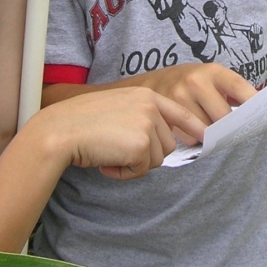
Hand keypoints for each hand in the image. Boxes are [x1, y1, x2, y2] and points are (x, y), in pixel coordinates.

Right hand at [38, 87, 205, 180]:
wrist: (62, 129)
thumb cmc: (82, 122)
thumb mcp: (118, 108)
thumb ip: (140, 117)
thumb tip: (157, 140)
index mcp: (145, 95)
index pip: (179, 112)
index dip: (194, 127)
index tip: (205, 136)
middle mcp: (150, 105)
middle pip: (167, 144)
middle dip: (145, 155)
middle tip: (116, 150)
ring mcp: (147, 123)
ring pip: (156, 159)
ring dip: (133, 164)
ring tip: (109, 152)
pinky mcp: (140, 143)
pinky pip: (141, 170)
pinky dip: (124, 172)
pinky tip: (106, 160)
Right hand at [137, 63, 256, 141]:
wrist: (153, 83)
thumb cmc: (192, 83)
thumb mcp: (212, 78)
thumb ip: (234, 92)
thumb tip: (262, 109)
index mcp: (212, 71)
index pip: (239, 87)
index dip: (253, 101)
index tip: (264, 114)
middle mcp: (195, 81)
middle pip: (223, 117)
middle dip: (226, 125)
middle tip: (225, 124)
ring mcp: (179, 97)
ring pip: (206, 130)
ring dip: (209, 133)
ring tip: (203, 121)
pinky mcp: (166, 114)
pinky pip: (190, 138)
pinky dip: (193, 137)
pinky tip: (189, 127)